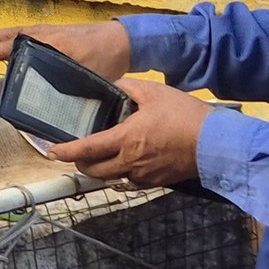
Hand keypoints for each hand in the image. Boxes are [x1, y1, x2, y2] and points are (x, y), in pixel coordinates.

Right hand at [0, 21, 132, 75]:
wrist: (122, 41)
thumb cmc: (104, 60)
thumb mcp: (80, 78)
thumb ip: (56, 88)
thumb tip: (37, 102)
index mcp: (47, 43)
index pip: (13, 46)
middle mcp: (44, 34)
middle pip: (9, 37)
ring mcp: (48, 31)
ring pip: (15, 33)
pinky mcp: (54, 33)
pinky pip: (25, 32)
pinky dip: (11, 36)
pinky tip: (8, 42)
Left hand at [46, 78, 213, 187]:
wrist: (216, 144)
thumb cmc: (186, 116)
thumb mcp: (154, 92)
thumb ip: (128, 87)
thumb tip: (113, 85)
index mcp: (126, 140)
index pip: (87, 150)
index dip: (66, 151)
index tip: (52, 151)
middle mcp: (131, 162)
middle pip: (94, 171)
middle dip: (80, 163)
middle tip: (76, 153)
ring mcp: (144, 175)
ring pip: (113, 177)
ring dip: (102, 169)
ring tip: (101, 155)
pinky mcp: (157, 182)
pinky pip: (131, 181)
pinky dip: (123, 172)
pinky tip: (128, 159)